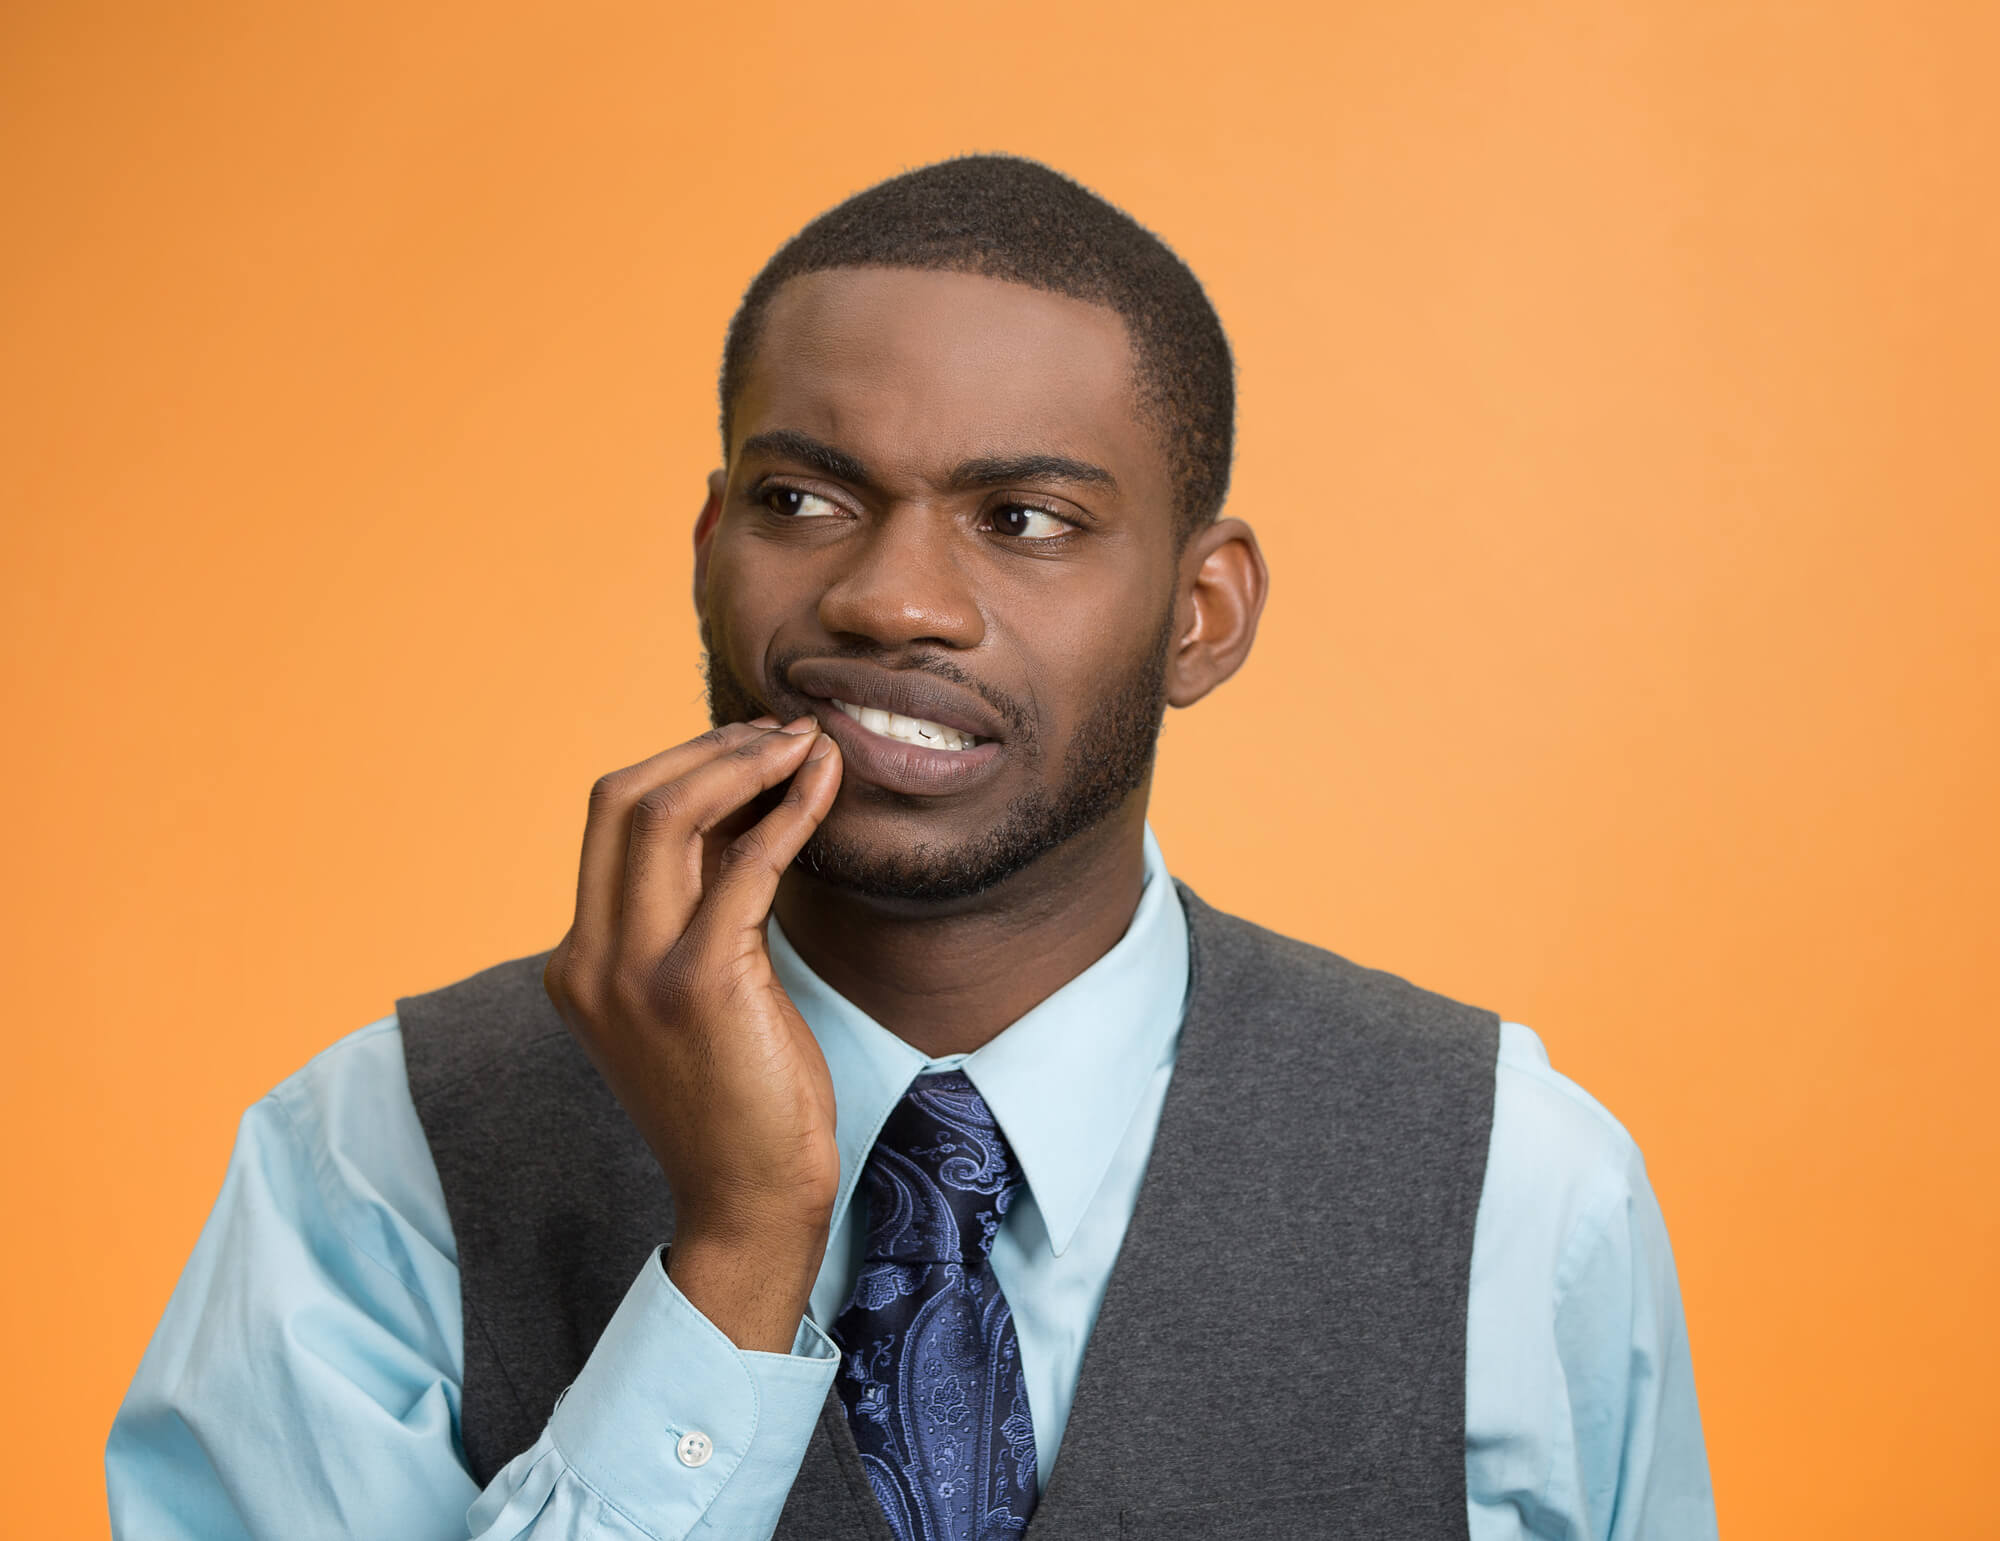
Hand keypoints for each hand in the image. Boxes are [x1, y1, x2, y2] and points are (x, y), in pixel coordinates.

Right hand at [542, 716, 843, 1350]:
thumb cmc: (739, 1098)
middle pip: (622, 798)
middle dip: (706, 748)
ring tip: (804, 744)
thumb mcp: (692, 992)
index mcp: (577, 961)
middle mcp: (588, 960)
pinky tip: (825, 784)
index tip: (749, 749)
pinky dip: (789, 808)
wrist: (751, 1201)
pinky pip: (746, 861)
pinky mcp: (700, 984)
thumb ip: (694, 907)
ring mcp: (635, 972)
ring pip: (668, 812)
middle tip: (779, 734)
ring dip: (744, 761)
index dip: (681, 765)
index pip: (608, 820)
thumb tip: (740, 805)